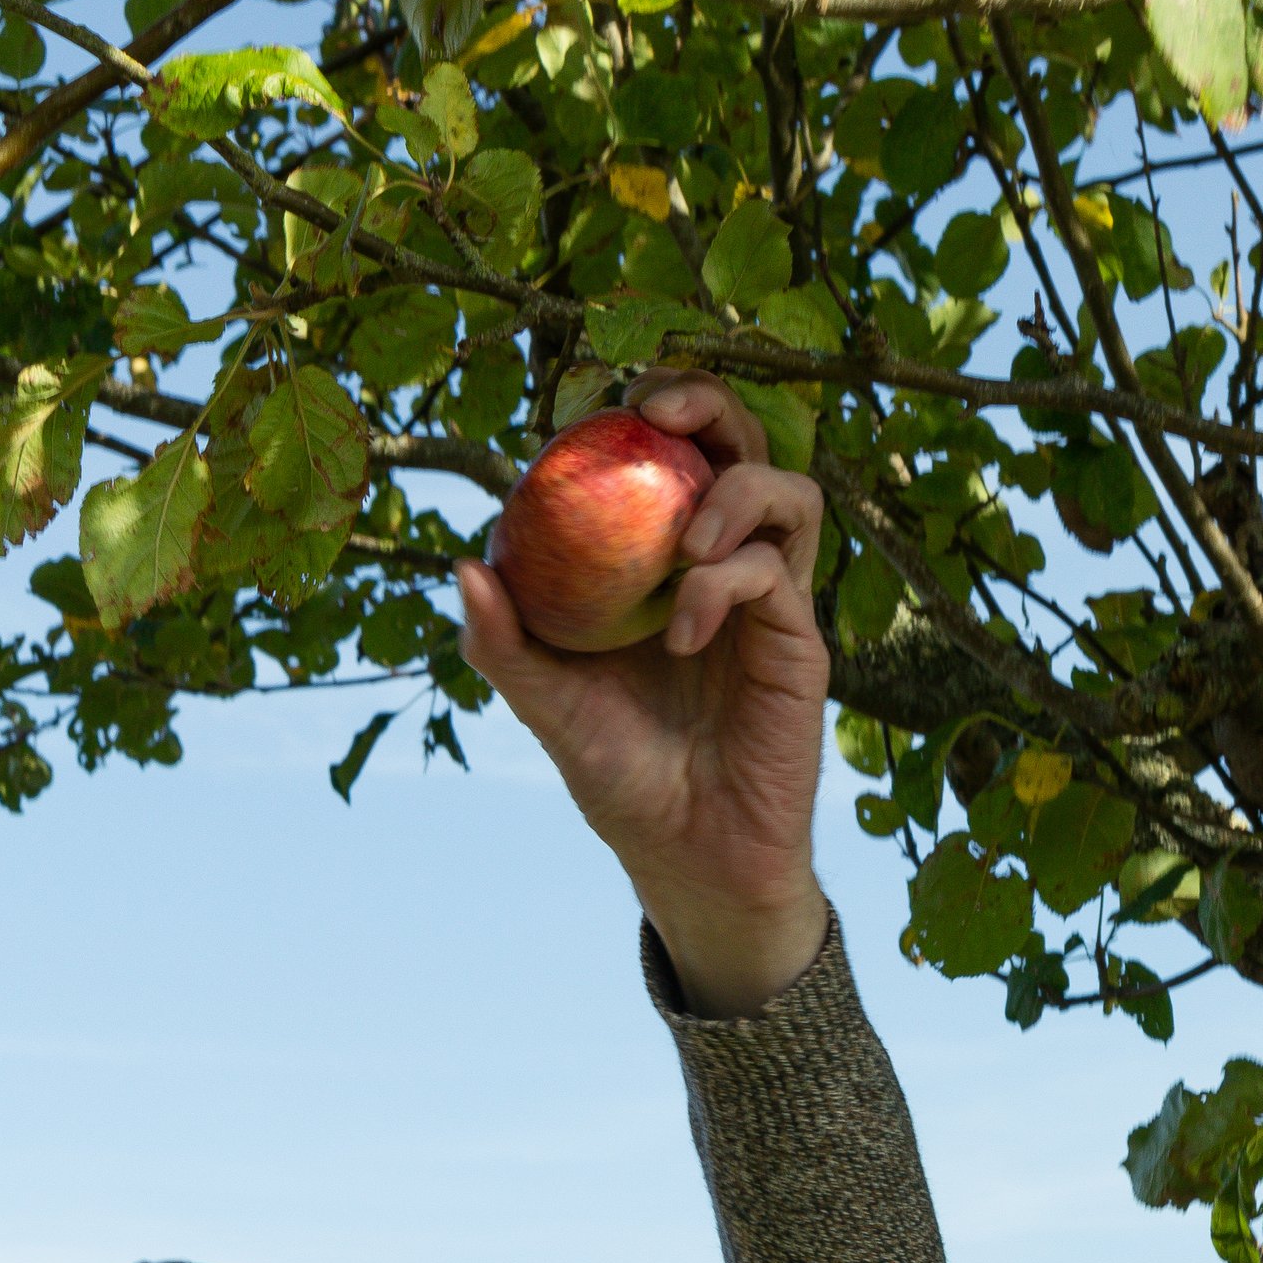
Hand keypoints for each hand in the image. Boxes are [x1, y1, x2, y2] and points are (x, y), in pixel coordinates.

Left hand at [458, 371, 829, 1016]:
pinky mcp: (800, 643)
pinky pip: (777, 576)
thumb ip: (504, 643)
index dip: (650, 414)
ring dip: (735, 493)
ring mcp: (770, 603)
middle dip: (711, 405)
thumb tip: (463, 563)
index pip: (671, 460)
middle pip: (741, 448)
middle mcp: (726, 568)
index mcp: (666, 566)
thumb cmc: (621, 778)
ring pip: (789, 493)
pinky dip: (726, 583)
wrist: (688, 858)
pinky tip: (683, 630)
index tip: (604, 404)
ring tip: (685, 546)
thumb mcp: (549, 706)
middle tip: (661, 410)